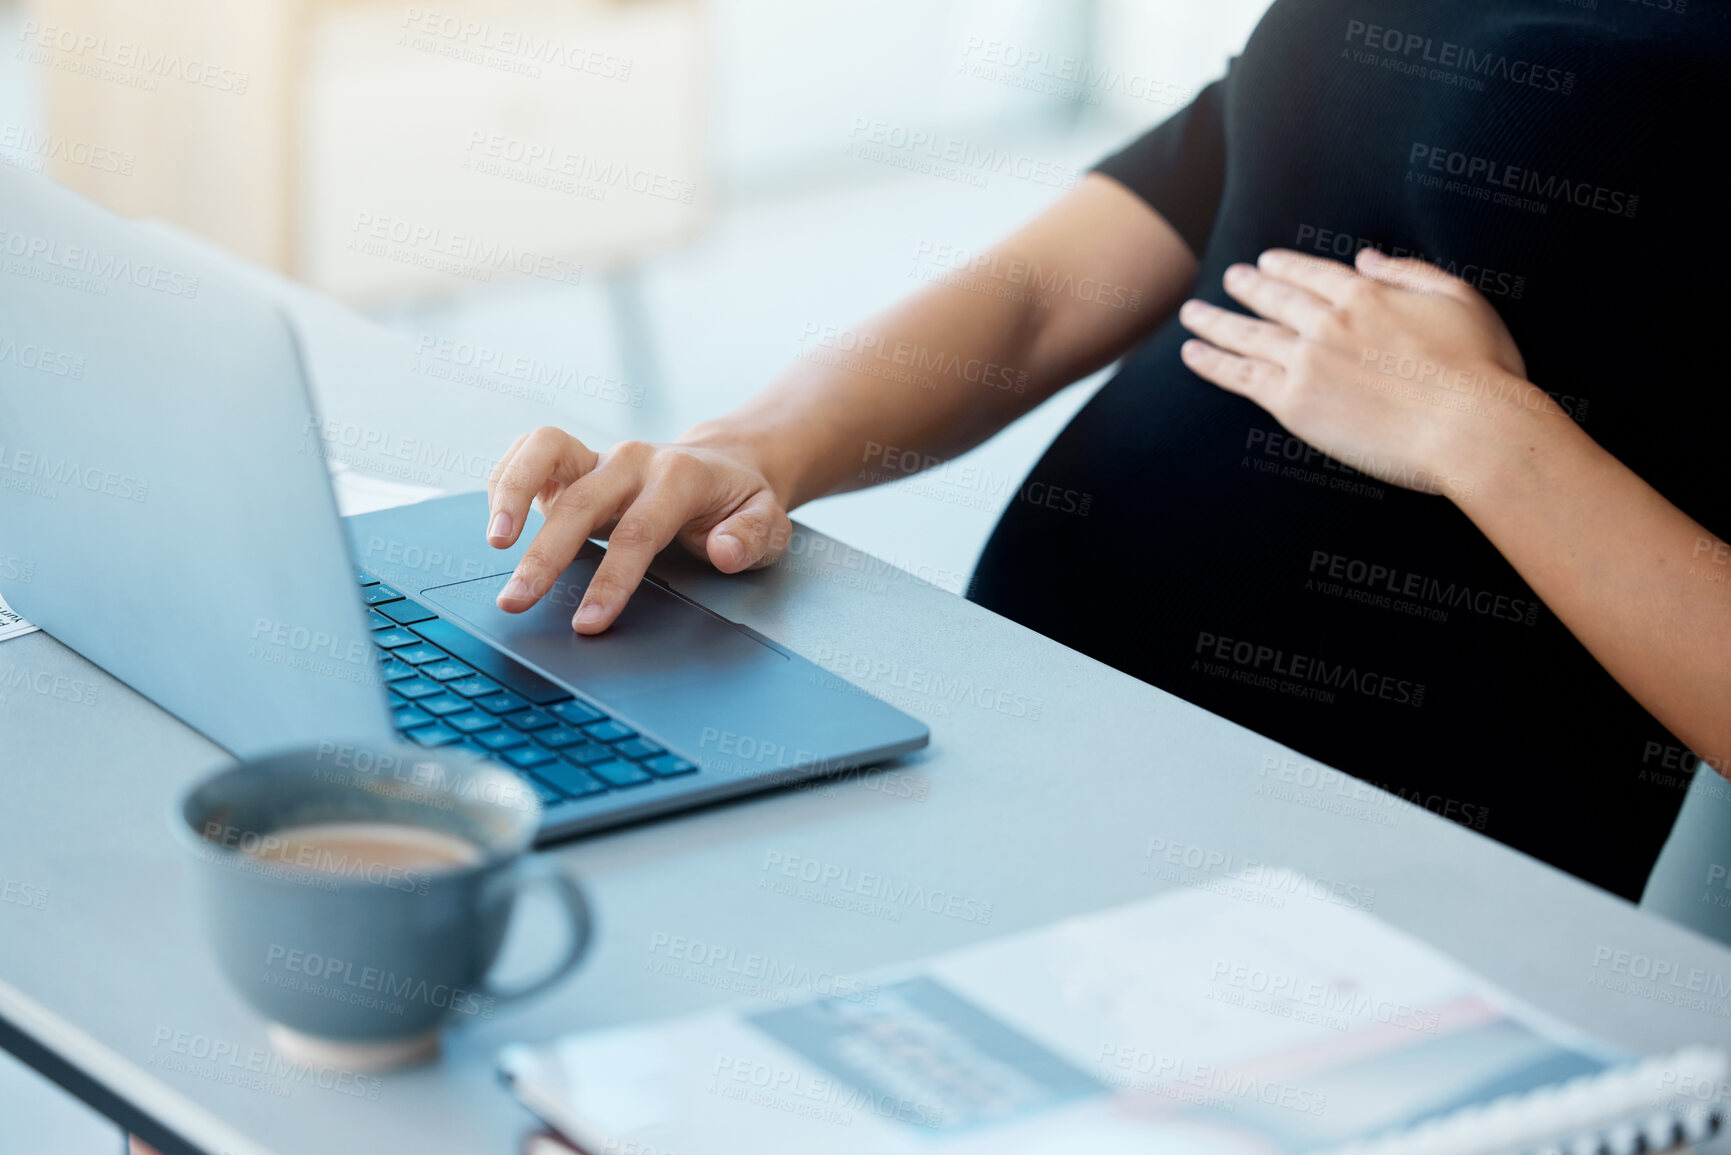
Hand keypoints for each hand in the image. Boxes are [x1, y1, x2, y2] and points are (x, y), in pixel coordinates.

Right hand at [485, 428, 791, 632]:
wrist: (726, 464)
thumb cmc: (741, 503)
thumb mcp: (769, 524)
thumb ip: (751, 538)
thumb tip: (723, 550)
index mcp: (680, 478)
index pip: (639, 532)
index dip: (612, 580)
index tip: (587, 622)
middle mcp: (634, 461)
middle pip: (582, 502)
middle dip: (546, 554)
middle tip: (516, 601)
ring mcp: (601, 456)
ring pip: (545, 453)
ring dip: (511, 493)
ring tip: (493, 543)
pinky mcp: (576, 460)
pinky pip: (531, 451)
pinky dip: (507, 477)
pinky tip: (496, 521)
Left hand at [1177, 247, 1539, 500]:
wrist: (1468, 426)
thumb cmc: (1480, 369)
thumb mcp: (1459, 299)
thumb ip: (1409, 272)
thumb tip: (1366, 256)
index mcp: (1368, 294)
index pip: (1314, 274)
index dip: (1285, 266)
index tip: (1266, 261)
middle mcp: (1328, 320)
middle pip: (1275, 297)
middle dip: (1248, 285)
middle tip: (1229, 279)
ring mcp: (1306, 359)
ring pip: (1248, 334)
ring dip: (1215, 320)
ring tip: (1193, 314)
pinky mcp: (1292, 400)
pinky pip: (1240, 375)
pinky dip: (1211, 362)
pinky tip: (1192, 352)